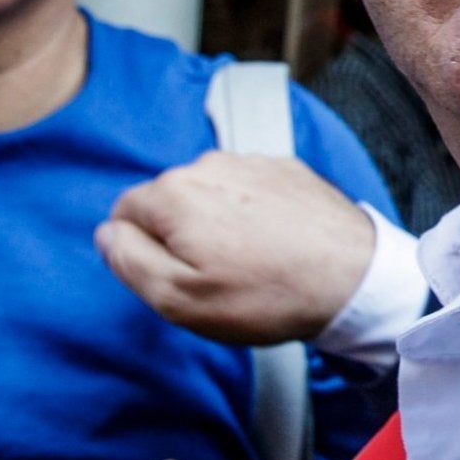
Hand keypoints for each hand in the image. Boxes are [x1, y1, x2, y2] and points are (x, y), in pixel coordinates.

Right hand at [99, 154, 374, 344]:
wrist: (353, 279)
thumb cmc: (265, 294)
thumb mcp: (178, 298)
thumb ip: (129, 261)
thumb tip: (106, 233)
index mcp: (173, 192)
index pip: (124, 213)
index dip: (142, 253)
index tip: (176, 279)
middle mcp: (209, 163)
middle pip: (169, 202)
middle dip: (181, 238)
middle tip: (216, 278)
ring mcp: (252, 161)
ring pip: (210, 195)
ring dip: (219, 224)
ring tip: (252, 264)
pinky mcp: (287, 168)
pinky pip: (249, 191)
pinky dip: (254, 215)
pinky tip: (276, 246)